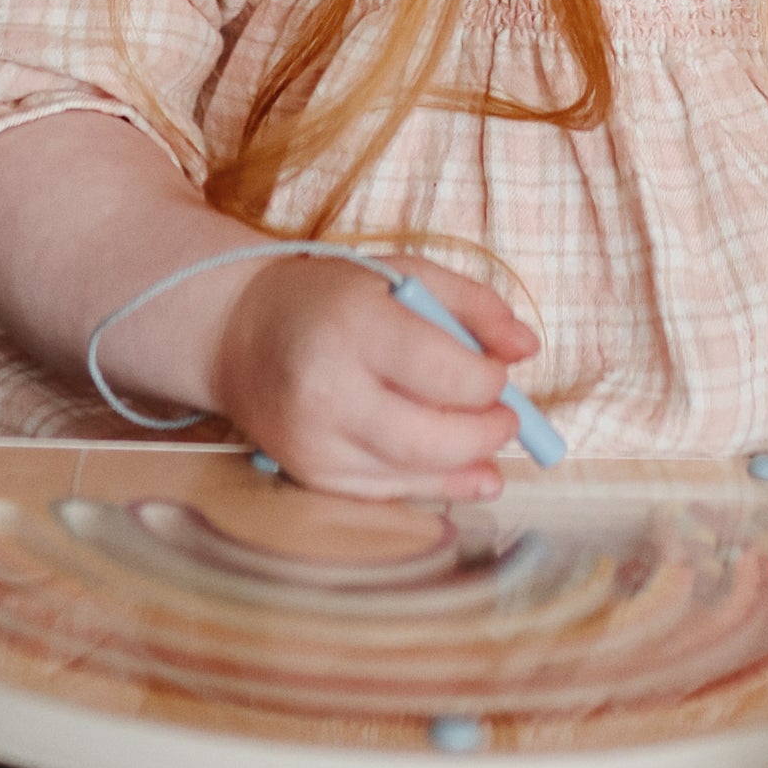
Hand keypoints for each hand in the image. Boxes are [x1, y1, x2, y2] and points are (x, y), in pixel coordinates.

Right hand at [206, 256, 538, 501]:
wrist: (239, 331)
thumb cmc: (333, 298)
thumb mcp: (405, 275)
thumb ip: (476, 304)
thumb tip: (528, 349)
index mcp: (355, 327)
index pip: (446, 372)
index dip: (490, 381)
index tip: (498, 373)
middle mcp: (327, 390)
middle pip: (432, 439)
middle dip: (487, 433)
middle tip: (507, 418)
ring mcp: (314, 441)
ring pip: (414, 474)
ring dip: (467, 463)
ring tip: (488, 441)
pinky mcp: (309, 473)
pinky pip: (388, 492)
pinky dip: (435, 485)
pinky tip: (470, 474)